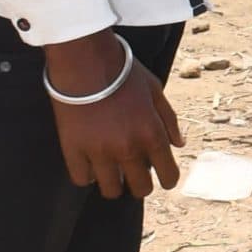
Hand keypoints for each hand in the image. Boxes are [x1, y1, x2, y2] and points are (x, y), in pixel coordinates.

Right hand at [44, 32, 182, 198]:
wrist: (85, 61)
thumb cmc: (123, 72)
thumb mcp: (156, 90)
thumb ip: (169, 120)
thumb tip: (178, 145)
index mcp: (152, 134)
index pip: (168, 175)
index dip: (168, 179)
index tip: (163, 178)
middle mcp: (128, 148)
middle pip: (140, 189)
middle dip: (141, 184)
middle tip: (135, 174)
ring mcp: (99, 152)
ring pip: (110, 190)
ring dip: (114, 183)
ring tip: (111, 171)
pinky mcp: (73, 150)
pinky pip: (82, 179)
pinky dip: (88, 174)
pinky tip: (90, 163)